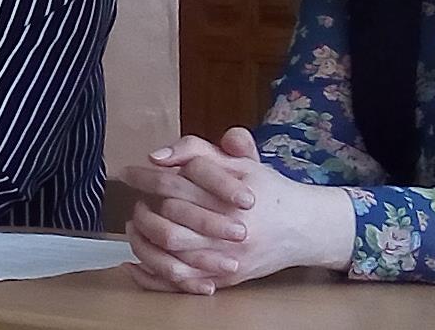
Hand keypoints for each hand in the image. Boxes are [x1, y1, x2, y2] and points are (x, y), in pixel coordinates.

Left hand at [118, 128, 351, 293]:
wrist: (305, 228)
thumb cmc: (270, 190)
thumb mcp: (241, 162)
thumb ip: (200, 151)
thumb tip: (158, 157)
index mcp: (227, 196)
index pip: (174, 185)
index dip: (145, 178)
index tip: (128, 173)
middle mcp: (226, 229)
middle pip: (169, 223)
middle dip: (143, 212)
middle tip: (135, 203)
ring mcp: (226, 257)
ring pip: (171, 255)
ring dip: (144, 242)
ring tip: (135, 228)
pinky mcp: (225, 278)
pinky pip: (181, 282)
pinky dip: (153, 276)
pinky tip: (136, 264)